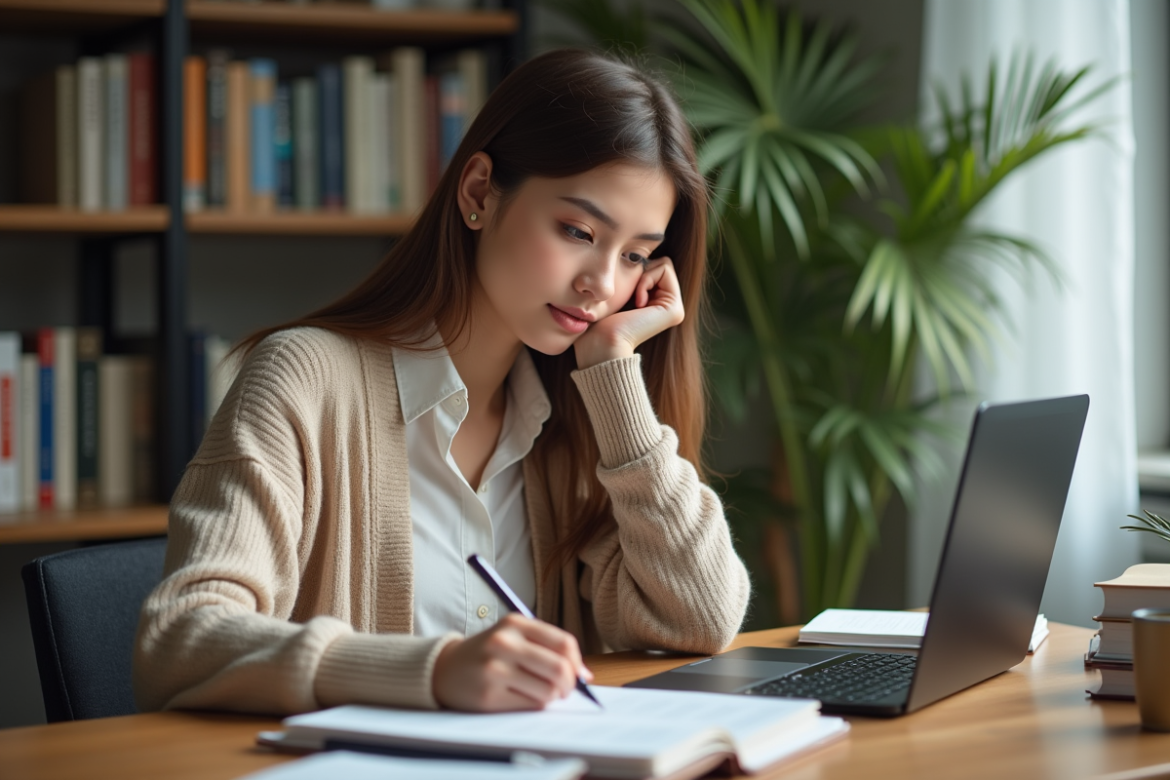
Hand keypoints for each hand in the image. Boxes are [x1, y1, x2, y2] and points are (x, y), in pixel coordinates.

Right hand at [431, 613, 593, 711]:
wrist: (445, 669)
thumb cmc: (489, 653)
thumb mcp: (513, 636)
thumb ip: (547, 647)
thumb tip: (585, 675)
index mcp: (514, 623)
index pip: (564, 643)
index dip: (578, 662)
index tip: (580, 674)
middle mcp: (504, 643)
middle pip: (560, 668)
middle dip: (570, 684)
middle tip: (565, 690)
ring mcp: (495, 670)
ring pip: (548, 691)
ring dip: (552, 697)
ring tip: (542, 693)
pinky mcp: (489, 696)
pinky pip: (530, 705)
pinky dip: (535, 704)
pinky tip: (523, 697)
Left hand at [573, 256, 684, 369]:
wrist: (603, 343)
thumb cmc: (600, 320)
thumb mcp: (617, 292)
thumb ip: (631, 276)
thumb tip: (635, 255)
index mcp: (658, 304)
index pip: (654, 265)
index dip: (637, 271)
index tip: (625, 294)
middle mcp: (670, 307)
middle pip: (660, 263)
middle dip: (641, 273)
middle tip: (630, 297)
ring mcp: (675, 309)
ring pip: (663, 264)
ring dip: (642, 277)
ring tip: (634, 302)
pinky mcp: (674, 309)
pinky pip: (664, 269)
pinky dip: (645, 280)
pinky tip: (638, 304)